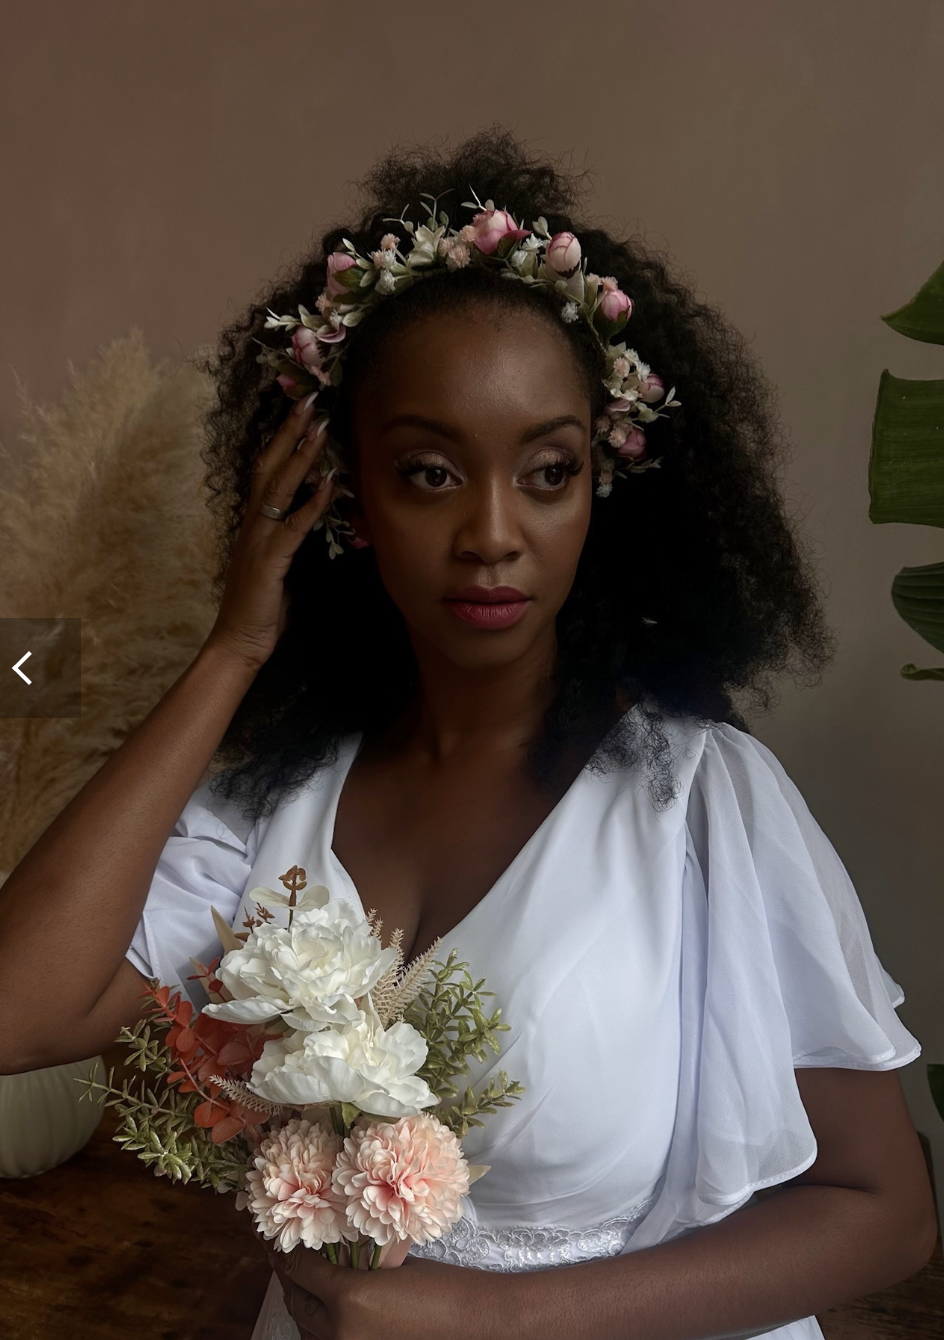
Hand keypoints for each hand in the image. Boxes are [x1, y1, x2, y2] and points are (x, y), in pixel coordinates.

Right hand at [206, 396, 336, 670]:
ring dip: (302, 456)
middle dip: (289, 433)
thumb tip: (311, 518)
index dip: (281, 442)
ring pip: (279, 488)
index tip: (299, 413)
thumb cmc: (261, 608)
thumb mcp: (277, 565)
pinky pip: (293, 526)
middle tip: (310, 401)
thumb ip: (289, 539)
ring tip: (321, 428)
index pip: (266, 472)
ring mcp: (258, 540)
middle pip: (269, 467)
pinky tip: (329, 485)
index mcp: (253, 524)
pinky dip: (312, 504)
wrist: (238, 642)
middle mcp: (252, 525)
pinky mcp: (269, 561)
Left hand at [256, 1225, 492, 1339]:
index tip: (278, 1234)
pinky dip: (314, 1323)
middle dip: (287, 1274)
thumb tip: (328, 1251)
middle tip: (280, 1252)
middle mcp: (340, 1330)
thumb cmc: (436, 1285)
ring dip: (300, 1299)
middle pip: (297, 1299)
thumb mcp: (389, 1263)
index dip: (287, 1250)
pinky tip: (318, 1305)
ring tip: (297, 1275)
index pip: (302, 1269)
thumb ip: (354, 1261)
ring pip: (305, 1325)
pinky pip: (322, 1339)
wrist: (464, 1320)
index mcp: (349, 1299)